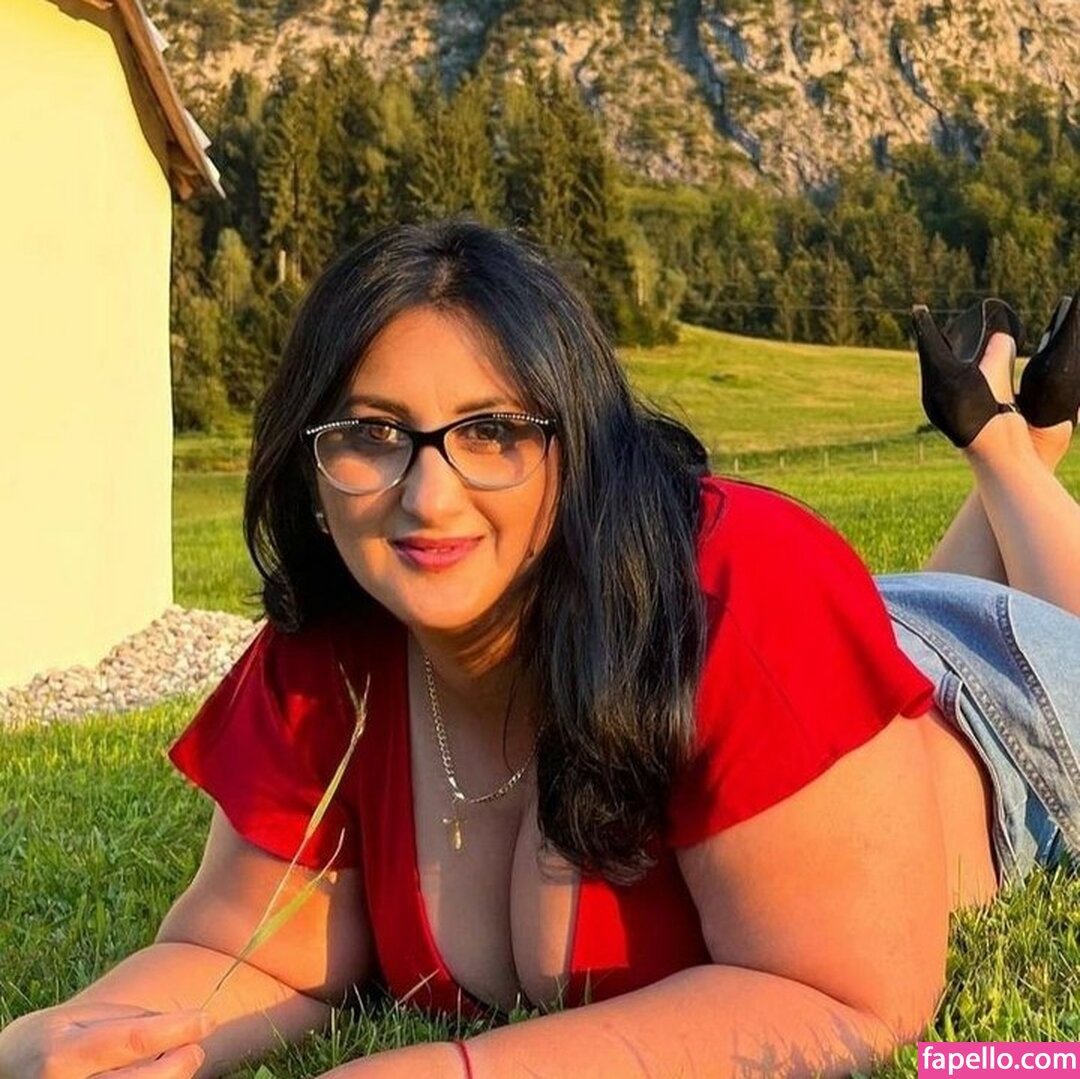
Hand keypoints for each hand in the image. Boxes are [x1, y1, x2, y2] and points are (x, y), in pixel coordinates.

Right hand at [0, 1001, 213, 1078]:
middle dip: (182, 1061)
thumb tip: (177, 1024)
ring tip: (178, 1059)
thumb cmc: (48, 1041)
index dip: (178, 1029)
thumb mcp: (78, 1018)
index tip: (207, 1019)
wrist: (7, 1074)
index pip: (136, 1041)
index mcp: (65, 1055)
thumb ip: (127, 1019)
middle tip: (197, 1045)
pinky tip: (159, 1076)